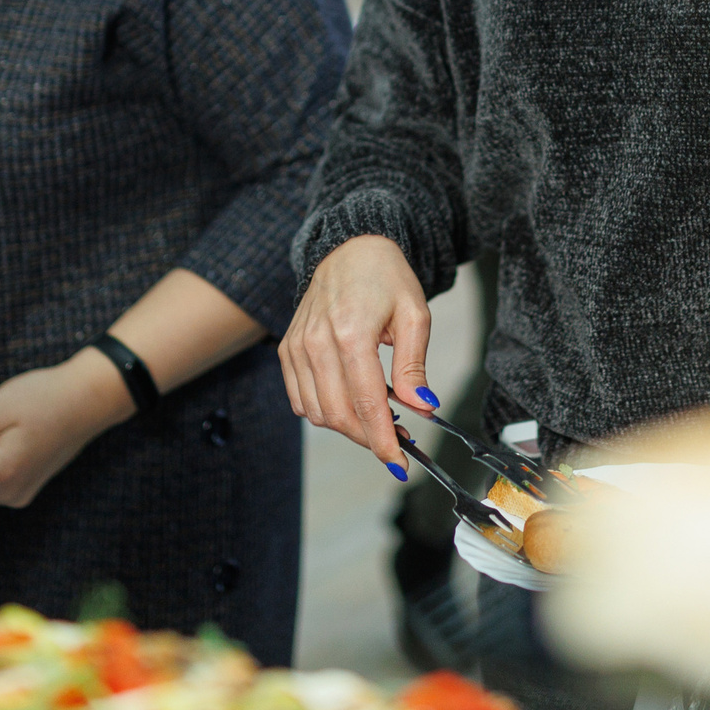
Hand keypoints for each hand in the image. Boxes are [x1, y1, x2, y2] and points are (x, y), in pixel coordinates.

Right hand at [278, 234, 434, 476]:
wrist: (350, 248)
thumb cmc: (385, 277)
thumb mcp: (414, 315)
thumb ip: (414, 365)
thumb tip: (422, 407)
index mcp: (351, 332)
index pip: (367, 403)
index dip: (384, 440)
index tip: (400, 462)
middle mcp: (317, 342)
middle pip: (339, 415)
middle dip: (370, 438)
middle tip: (398, 439)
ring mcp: (297, 346)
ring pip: (317, 413)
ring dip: (348, 427)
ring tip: (378, 418)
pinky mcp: (287, 349)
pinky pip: (300, 399)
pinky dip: (324, 411)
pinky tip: (350, 402)